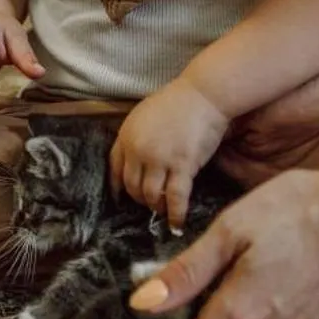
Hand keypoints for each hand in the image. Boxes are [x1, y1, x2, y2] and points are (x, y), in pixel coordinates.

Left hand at [110, 79, 230, 229]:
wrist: (203, 94)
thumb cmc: (178, 102)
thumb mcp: (145, 115)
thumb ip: (137, 137)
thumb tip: (137, 160)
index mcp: (126, 136)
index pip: (114, 169)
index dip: (117, 187)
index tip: (120, 199)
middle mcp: (138, 150)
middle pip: (132, 187)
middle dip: (140, 200)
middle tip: (150, 204)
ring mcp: (159, 159)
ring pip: (151, 195)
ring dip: (157, 207)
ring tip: (164, 211)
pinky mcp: (182, 166)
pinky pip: (175, 197)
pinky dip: (176, 214)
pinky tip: (177, 224)